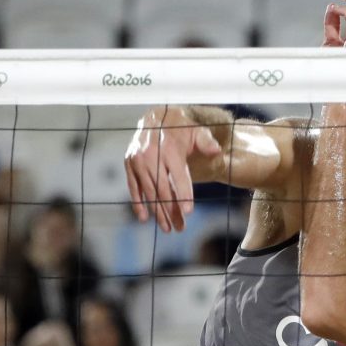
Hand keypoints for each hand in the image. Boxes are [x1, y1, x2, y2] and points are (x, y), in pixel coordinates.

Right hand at [124, 106, 222, 231]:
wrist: (155, 117)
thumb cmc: (180, 128)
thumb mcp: (196, 131)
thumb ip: (206, 141)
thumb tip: (216, 150)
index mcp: (169, 148)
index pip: (178, 176)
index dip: (184, 194)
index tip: (189, 212)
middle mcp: (151, 155)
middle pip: (162, 189)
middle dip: (171, 211)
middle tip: (179, 228)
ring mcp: (138, 160)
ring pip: (149, 191)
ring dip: (157, 212)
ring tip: (167, 228)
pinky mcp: (129, 164)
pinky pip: (133, 186)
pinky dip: (137, 202)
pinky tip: (144, 217)